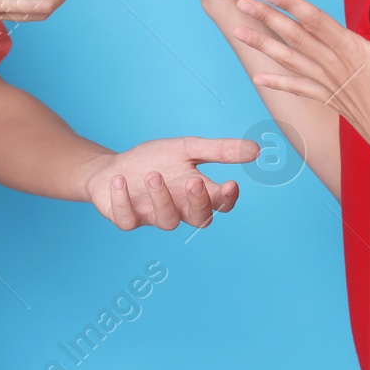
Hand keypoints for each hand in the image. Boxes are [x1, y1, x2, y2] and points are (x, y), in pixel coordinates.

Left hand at [81, 135, 259, 229]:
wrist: (113, 168)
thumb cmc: (154, 160)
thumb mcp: (187, 148)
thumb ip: (219, 151)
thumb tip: (256, 150)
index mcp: (196, 193)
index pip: (221, 203)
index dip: (227, 198)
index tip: (231, 184)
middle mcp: (179, 209)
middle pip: (199, 219)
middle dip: (198, 202)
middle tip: (194, 181)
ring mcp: (153, 217)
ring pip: (167, 221)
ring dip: (161, 198)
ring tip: (152, 174)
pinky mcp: (127, 219)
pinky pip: (128, 219)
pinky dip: (123, 201)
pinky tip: (120, 181)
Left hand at [232, 0, 369, 180]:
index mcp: (352, 51)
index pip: (315, 20)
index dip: (290, 4)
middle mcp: (334, 66)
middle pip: (295, 37)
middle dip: (267, 18)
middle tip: (241, 3)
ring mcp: (330, 85)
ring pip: (290, 60)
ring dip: (263, 46)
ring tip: (238, 33)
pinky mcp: (331, 100)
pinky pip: (299, 89)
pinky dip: (279, 83)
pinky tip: (259, 79)